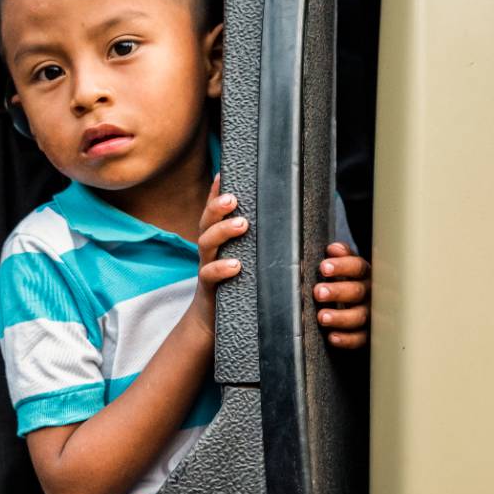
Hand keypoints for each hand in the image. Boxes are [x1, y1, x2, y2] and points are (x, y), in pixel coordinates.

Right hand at [192, 175, 245, 333]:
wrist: (211, 320)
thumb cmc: (235, 284)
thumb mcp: (245, 258)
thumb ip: (256, 241)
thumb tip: (286, 219)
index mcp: (217, 239)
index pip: (213, 211)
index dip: (214, 192)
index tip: (222, 173)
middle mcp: (209, 249)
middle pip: (206, 222)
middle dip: (217, 207)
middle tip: (233, 198)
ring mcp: (206, 266)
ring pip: (207, 243)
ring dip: (222, 231)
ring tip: (241, 224)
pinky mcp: (209, 288)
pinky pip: (210, 275)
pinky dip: (221, 269)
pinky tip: (234, 265)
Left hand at [313, 242, 369, 348]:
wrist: (369, 303)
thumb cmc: (352, 280)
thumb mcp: (348, 265)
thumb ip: (341, 256)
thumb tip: (333, 249)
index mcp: (366, 273)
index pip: (357, 267)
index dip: (341, 267)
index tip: (324, 268)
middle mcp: (372, 293)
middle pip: (357, 291)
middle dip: (337, 292)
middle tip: (318, 292)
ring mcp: (372, 315)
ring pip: (359, 317)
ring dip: (340, 317)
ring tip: (322, 317)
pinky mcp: (369, 334)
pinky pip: (360, 339)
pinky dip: (347, 339)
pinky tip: (332, 337)